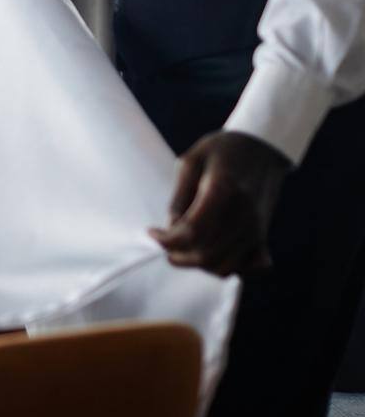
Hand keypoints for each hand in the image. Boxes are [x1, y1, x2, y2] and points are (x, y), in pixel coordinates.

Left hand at [148, 131, 291, 277]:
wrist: (262, 149)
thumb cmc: (221, 152)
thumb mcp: (190, 162)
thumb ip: (179, 198)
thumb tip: (170, 230)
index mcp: (223, 190)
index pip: (191, 232)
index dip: (166, 240)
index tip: (152, 232)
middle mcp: (244, 215)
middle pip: (206, 255)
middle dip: (178, 256)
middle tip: (165, 244)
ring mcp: (257, 228)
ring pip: (225, 267)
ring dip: (199, 264)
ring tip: (184, 248)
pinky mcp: (265, 235)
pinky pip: (251, 267)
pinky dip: (230, 267)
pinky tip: (213, 251)